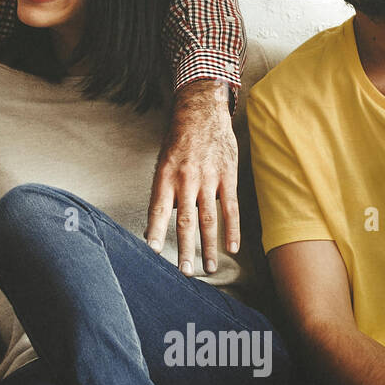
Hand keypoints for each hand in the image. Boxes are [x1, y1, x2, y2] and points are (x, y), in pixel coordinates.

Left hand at [146, 79, 239, 274]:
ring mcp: (208, 179)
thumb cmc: (179, 140)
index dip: (154, 230)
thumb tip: (161, 221)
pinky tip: (231, 247)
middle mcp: (186, 179)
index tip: (152, 251)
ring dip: (208, 247)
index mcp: (165, 176)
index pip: (157, 209)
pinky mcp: (227, 177)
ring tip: (208, 268)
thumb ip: (164, 191)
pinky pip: (230, 207)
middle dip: (184, 249)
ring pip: (208, 219)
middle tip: (184, 271)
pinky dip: (231, 229)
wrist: (202, 112)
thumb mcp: (163, 162)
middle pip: (184, 220)